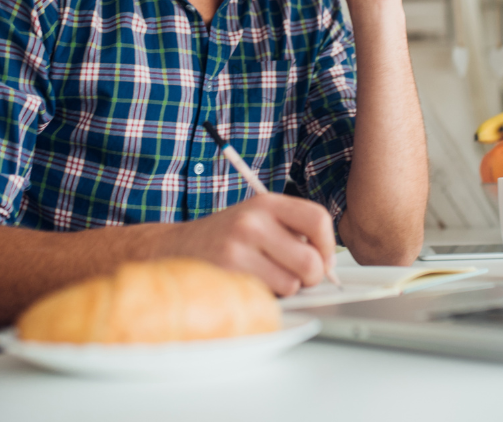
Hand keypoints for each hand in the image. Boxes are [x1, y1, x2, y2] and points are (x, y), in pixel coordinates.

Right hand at [162, 194, 335, 296]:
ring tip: (264, 277)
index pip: (318, 219)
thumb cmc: (225, 237)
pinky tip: (249, 286)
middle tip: (297, 277)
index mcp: (267, 203)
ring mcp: (238, 248)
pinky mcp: (227, 275)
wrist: (174, 248)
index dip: (328, 246)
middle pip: (311, 260)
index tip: (324, 260)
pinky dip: (264, 298)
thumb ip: (292, 231)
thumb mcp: (258, 218)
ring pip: (291, 284)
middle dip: (311, 277)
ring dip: (284, 289)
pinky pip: (267, 298)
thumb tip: (327, 263)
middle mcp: (253, 221)